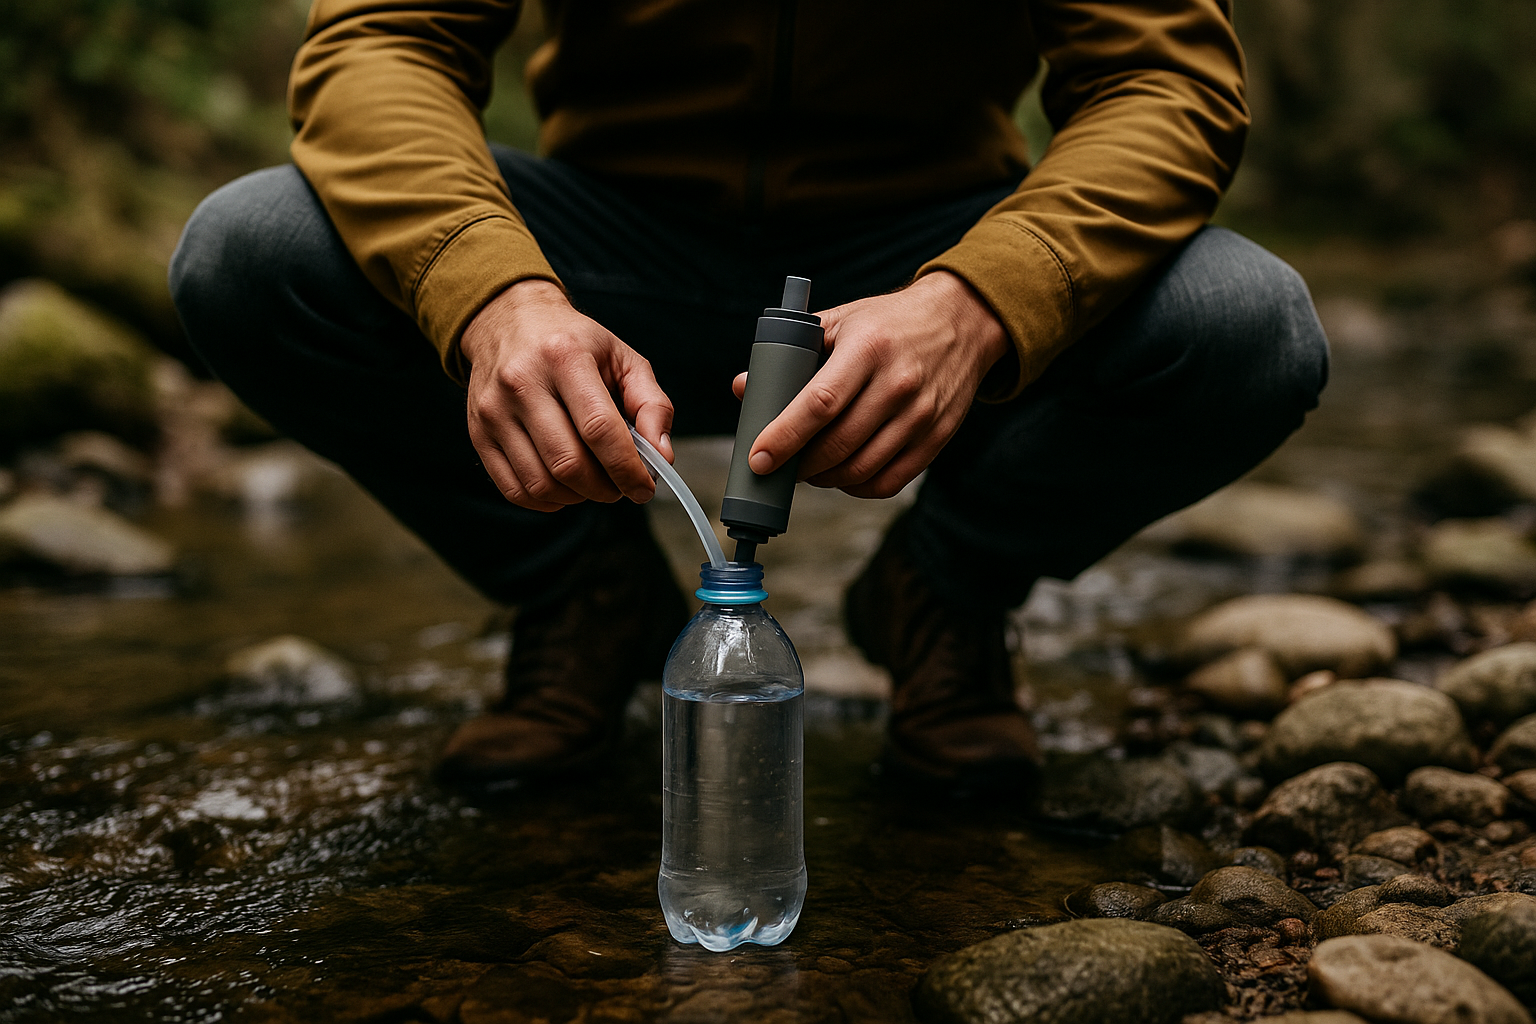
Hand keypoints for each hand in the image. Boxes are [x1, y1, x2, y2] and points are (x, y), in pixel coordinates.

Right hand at [462, 279, 672, 511]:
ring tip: (594, 484)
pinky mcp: (477, 433)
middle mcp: (521, 381)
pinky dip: (547, 501)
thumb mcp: (623, 358)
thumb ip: (652, 404)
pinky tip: (565, 488)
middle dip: (605, 489)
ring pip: (541, 482)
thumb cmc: (574, 343)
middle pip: (568, 462)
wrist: (507, 321)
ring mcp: (493, 410)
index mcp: (564, 356)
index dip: (627, 468)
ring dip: (578, 497)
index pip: (599, 429)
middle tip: (620, 487)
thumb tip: (661, 456)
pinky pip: (514, 489)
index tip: (644, 489)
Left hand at [734, 271, 1009, 498]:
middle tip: (779, 467)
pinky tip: (843, 475)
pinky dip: (857, 488)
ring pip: (861, 470)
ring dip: (826, 479)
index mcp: (868, 348)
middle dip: (799, 466)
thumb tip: (745, 389)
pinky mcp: (937, 438)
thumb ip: (793, 355)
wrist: (963, 321)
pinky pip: (889, 482)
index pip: (819, 404)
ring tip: (809, 470)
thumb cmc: (889, 323)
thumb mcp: (842, 321)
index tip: (759, 458)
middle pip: (838, 445)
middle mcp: (898, 383)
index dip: (784, 437)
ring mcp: (921, 415)